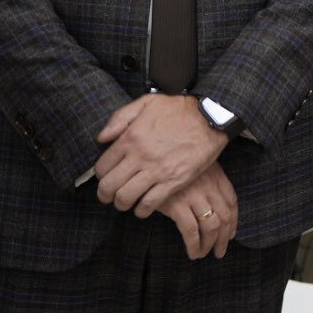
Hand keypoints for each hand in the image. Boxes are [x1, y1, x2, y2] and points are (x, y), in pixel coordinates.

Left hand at [95, 94, 227, 216]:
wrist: (211, 117)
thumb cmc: (180, 108)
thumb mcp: (147, 102)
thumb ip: (120, 117)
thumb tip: (102, 138)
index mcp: (130, 137)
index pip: (102, 167)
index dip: (101, 176)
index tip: (106, 178)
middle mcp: (140, 156)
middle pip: (109, 186)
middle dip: (105, 195)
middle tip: (109, 196)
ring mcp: (157, 170)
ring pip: (126, 197)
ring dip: (121, 204)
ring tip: (125, 202)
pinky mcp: (174, 181)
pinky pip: (150, 204)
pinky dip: (142, 210)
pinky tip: (143, 207)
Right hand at [159, 161, 237, 259]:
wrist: (152, 158)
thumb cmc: (171, 162)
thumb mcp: (195, 166)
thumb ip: (206, 181)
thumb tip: (213, 207)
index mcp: (216, 176)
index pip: (231, 201)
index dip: (234, 221)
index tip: (231, 234)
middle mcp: (209, 186)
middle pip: (224, 217)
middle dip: (224, 238)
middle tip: (219, 251)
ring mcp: (194, 196)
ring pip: (211, 226)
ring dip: (209, 244)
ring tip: (203, 254)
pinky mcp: (177, 205)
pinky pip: (191, 231)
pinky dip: (194, 245)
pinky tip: (192, 252)